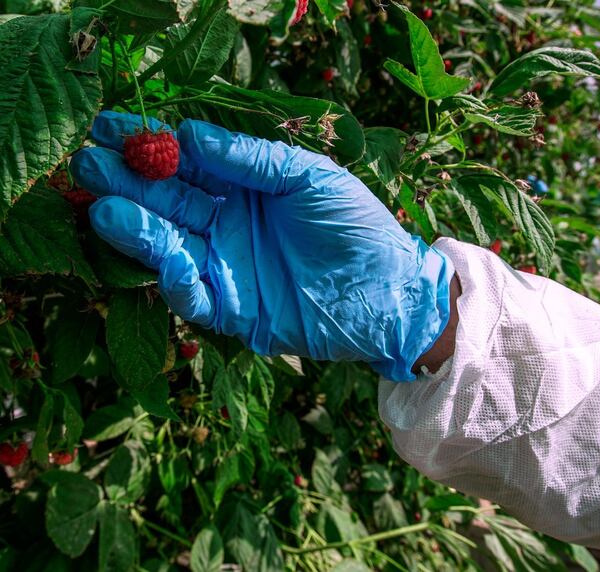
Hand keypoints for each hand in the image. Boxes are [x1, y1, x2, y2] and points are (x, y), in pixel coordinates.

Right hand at [70, 111, 452, 380]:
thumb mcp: (310, 177)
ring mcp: (226, 267)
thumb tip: (190, 133)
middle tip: (88, 165)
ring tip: (104, 206)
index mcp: (245, 188)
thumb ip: (253, 158)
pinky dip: (175, 278)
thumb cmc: (357, 226)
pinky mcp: (233, 310)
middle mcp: (227, 225)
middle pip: (167, 203)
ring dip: (136, 230)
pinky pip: (192, 295)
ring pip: (169, 247)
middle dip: (127, 184)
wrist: (388, 291)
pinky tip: (164, 254)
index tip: (110, 126)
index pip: (186, 164)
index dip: (149, 146)